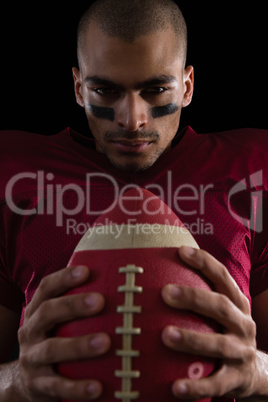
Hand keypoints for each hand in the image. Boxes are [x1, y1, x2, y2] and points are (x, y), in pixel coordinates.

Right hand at [17, 266, 110, 401]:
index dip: (63, 278)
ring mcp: (31, 358)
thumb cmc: (55, 339)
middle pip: (47, 312)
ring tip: (105, 342)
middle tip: (100, 301)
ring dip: (79, 345)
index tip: (86, 271)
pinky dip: (77, 387)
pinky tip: (98, 387)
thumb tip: (120, 283)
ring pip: (52, 350)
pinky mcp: (37, 385)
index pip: (46, 288)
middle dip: (73, 305)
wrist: (26, 381)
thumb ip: (79, 305)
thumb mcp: (59, 321)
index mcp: (36, 311)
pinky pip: (57, 386)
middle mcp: (30, 331)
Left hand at [161, 246, 257, 399]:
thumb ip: (199, 295)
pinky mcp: (235, 380)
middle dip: (193, 298)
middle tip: (165, 292)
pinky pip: (215, 385)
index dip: (204, 262)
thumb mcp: (221, 311)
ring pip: (218, 345)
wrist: (255, 371)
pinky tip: (175, 388)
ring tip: (165, 335)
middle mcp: (242, 324)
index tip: (180, 251)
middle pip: (220, 306)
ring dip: (192, 339)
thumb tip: (158, 269)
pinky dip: (196, 387)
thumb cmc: (225, 331)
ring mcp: (241, 352)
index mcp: (237, 303)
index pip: (223, 277)